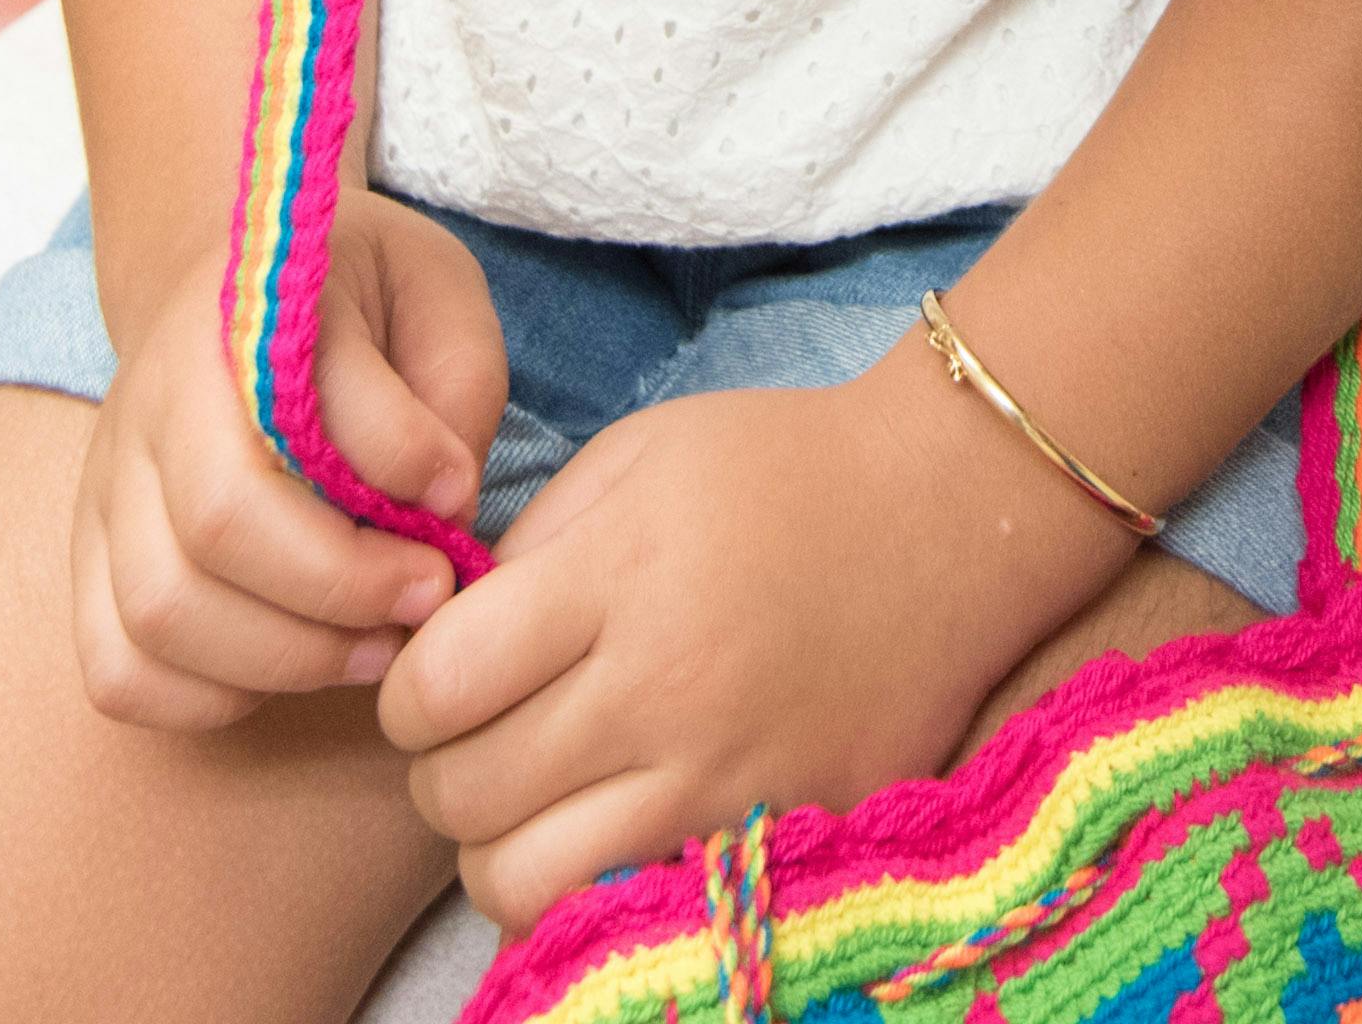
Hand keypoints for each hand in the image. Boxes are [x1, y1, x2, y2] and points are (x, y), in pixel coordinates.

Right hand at [65, 189, 503, 731]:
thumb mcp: (430, 287)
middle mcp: (149, 405)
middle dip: (343, 589)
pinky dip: (206, 699)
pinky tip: (286, 667)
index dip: (395, 468)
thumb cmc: (349, 297)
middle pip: (217, 529)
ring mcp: (107, 490)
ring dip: (286, 659)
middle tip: (427, 596)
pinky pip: (118, 672)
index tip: (460, 498)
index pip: (298, 409)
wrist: (219, 285)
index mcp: (237, 320)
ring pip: (159, 613)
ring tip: (374, 646)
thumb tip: (442, 499)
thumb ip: (451, 384)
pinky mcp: (90, 562)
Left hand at [379, 362, 1102, 925]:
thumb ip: (527, 549)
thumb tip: (443, 642)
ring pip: (526, 885)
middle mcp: (666, 692)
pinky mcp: (787, 835)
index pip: (434, 688)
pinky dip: (594, 885)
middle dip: (442, 770)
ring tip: (535, 799)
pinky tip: (611, 825)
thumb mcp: (636, 457)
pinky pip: (633, 905)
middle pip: (464, 796)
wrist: (953, 513)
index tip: (437, 675)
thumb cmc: (782, 469)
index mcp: (618, 578)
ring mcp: (730, 782)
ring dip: (501, 848)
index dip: (407, 690)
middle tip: (480, 735)